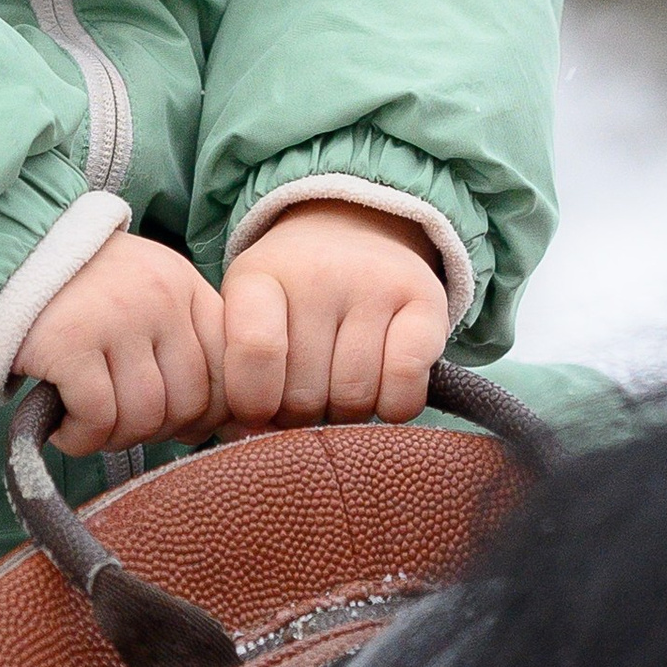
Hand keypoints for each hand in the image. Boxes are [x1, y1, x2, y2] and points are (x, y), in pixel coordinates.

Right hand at [14, 233, 224, 458]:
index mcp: (185, 284)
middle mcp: (160, 296)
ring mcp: (116, 317)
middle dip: (157, 430)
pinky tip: (64, 426)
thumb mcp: (145, 299)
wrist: (4, 260)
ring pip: (145, 417)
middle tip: (120, 423)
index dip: (209, 413)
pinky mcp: (69, 343)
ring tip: (90, 423)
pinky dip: (81, 438)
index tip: (179, 427)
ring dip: (116, 438)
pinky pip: (98, 420)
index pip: (228, 368)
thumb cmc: (80, 294)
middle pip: (189, 402)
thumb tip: (219, 427)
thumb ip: (183, 347)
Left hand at [220, 201, 447, 426]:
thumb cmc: (288, 301)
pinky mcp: (427, 300)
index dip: (254, 400)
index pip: (257, 349)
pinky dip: (394, 406)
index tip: (258, 410)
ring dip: (346, 415)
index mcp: (259, 275)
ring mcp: (376, 282)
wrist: (352, 230)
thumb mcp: (242, 317)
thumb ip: (239, 377)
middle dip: (300, 417)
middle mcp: (318, 272)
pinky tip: (383, 388)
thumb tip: (248, 435)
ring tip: (338, 385)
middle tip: (304, 392)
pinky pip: (406, 387)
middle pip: (305, 395)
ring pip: (355, 398)